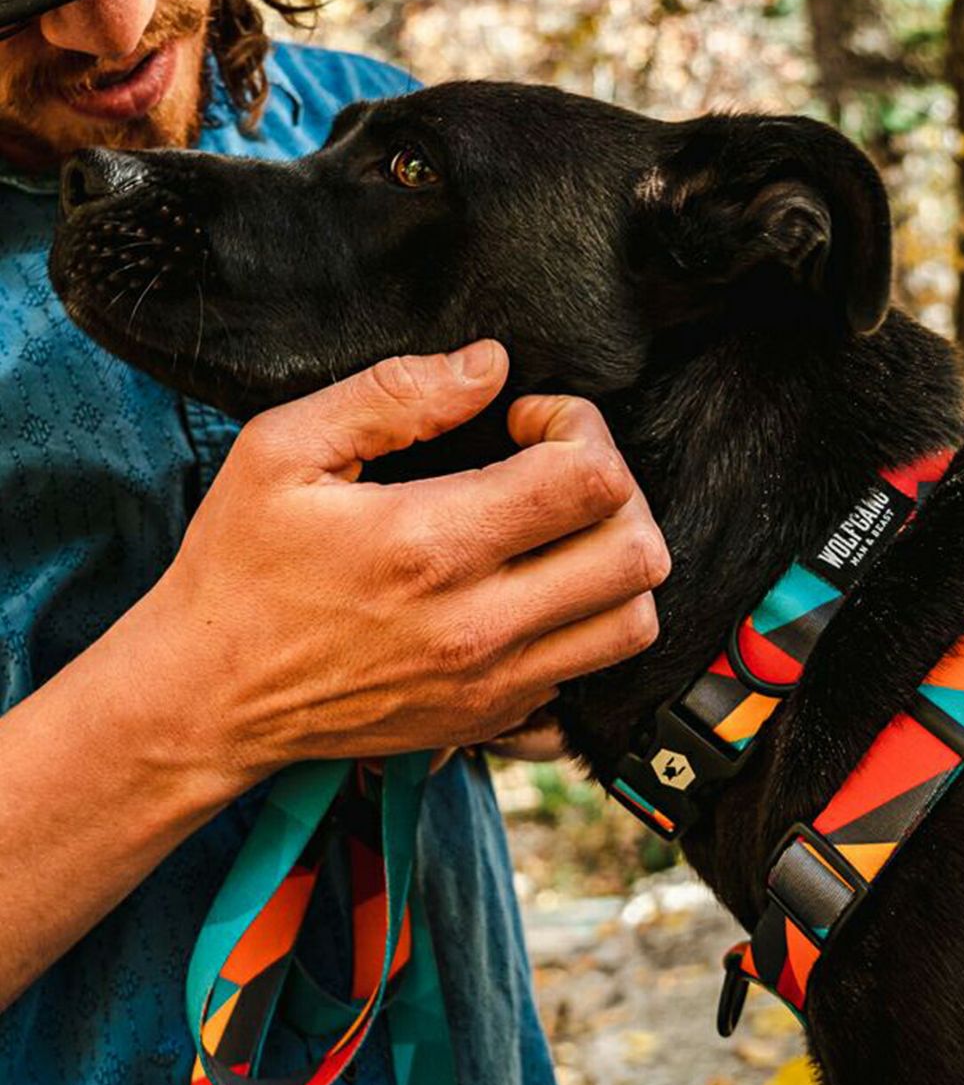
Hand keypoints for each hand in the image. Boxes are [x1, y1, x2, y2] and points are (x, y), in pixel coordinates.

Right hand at [133, 342, 667, 790]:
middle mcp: (477, 625)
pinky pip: (592, 670)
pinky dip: (586, 623)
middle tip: (555, 469)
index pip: (590, 479)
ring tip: (559, 529)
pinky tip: (534, 589)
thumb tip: (489, 365)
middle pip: (637, 552)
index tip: (526, 420)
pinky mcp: (492, 719)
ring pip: (635, 621)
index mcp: (428, 545)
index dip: (578, 426)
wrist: (204, 698)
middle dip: (617, 488)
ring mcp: (492, 684)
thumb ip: (393, 395)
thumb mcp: (283, 450)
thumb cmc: (238, 567)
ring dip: (616, 560)